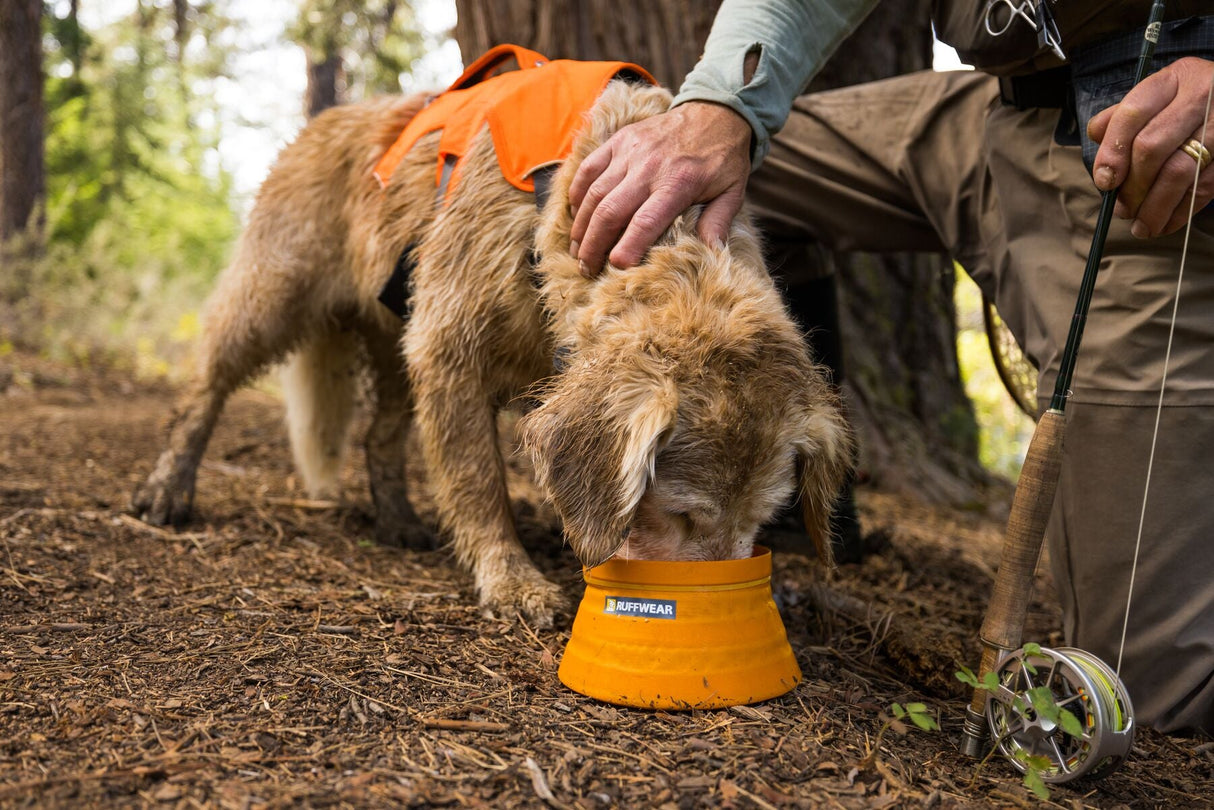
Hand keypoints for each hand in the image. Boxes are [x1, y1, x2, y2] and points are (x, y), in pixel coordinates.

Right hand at [568, 101, 751, 275]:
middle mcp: (649, 167)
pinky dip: (577, 194)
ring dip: (581, 226)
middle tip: (587, 269)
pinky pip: (588, 169)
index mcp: (678, 183)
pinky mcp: (618, 141)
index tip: (615, 268)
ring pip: (594, 193)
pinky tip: (575, 216)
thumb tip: (711, 254)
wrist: (715, 111)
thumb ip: (718, 223)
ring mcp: (629, 151)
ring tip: (577, 251)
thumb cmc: (723, 159)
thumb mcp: (732, 192)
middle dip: (593, 245)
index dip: (627, 248)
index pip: (645, 222)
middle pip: (610, 212)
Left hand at [1088, 57, 1213, 237]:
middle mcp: (1201, 95)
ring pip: (1179, 172)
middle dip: (1131, 186)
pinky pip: (1205, 187)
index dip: (1112, 152)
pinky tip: (1165, 224)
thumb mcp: (1162, 95)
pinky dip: (1181, 211)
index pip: (1133, 113)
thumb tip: (1096, 136)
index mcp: (1174, 78)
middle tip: (1122, 209)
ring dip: (1154, 207)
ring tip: (1141, 226)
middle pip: (1152, 147)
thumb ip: (1125, 115)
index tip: (1104, 181)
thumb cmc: (1191, 102)